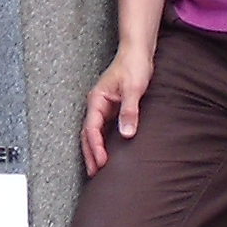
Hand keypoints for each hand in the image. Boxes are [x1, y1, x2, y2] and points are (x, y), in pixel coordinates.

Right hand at [80, 45, 152, 174]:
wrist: (138, 51)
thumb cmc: (133, 65)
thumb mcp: (133, 89)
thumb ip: (129, 111)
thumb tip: (126, 133)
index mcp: (97, 100)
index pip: (91, 129)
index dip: (95, 147)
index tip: (102, 163)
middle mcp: (97, 105)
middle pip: (88, 134)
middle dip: (90, 154)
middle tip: (95, 174)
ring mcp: (103, 106)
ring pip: (94, 133)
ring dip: (95, 150)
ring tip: (98, 169)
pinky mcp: (112, 107)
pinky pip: (104, 129)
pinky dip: (103, 142)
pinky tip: (109, 152)